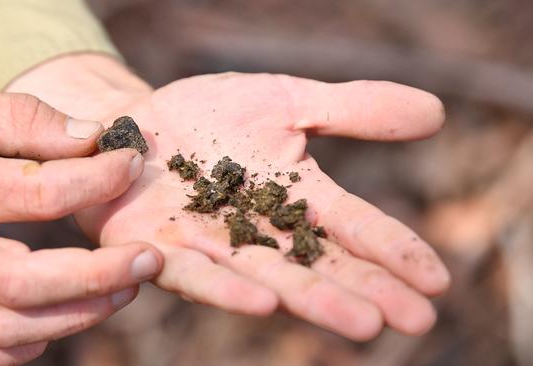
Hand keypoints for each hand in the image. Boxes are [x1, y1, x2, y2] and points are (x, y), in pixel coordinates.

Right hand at [0, 82, 162, 364]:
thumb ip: (19, 118)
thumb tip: (90, 138)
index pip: (36, 193)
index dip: (96, 180)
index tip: (129, 164)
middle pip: (25, 284)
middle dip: (100, 275)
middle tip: (150, 257)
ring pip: (9, 329)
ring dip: (79, 315)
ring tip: (126, 287)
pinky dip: (26, 347)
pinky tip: (60, 320)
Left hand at [9, 55, 449, 340]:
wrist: (141, 123)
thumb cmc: (212, 117)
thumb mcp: (286, 100)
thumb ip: (351, 110)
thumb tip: (436, 113)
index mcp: (295, 199)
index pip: (354, 227)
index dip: (394, 251)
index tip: (438, 281)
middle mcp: (261, 232)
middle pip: (319, 264)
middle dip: (366, 290)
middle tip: (415, 320)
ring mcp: (213, 245)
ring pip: (268, 277)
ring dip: (313, 299)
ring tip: (361, 322)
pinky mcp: (162, 249)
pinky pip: (195, 272)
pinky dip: (227, 288)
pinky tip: (264, 303)